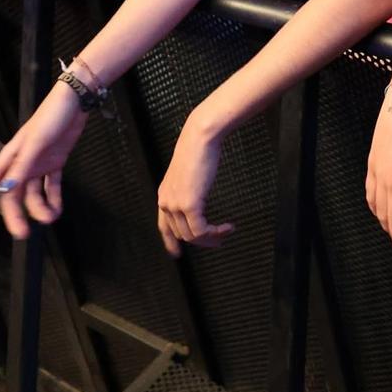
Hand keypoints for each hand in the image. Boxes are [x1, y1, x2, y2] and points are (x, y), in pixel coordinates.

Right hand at [0, 83, 83, 238]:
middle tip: (23, 234)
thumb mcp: (35, 142)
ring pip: (33, 195)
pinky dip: (54, 199)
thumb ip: (21, 167)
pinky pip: (51, 187)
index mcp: (10, 158)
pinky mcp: (54, 162)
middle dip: (15, 216)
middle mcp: (21, 164)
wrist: (76, 101)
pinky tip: (57, 209)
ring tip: (51, 217)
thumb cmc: (51, 116)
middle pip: (11, 197)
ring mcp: (38, 164)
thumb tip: (4, 190)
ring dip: (40, 209)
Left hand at [156, 116, 232, 255]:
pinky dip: (216, 232)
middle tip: (219, 241)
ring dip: (212, 238)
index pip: (164, 227)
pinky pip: (201, 230)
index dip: (170, 243)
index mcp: (164, 195)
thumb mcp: (189, 174)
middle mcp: (166, 203)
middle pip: (182, 234)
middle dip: (202, 241)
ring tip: (226, 231)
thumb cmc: (198, 150)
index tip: (177, 253)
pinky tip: (227, 227)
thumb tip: (198, 200)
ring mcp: (176, 205)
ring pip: (192, 236)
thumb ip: (189, 189)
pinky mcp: (189, 205)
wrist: (200, 137)